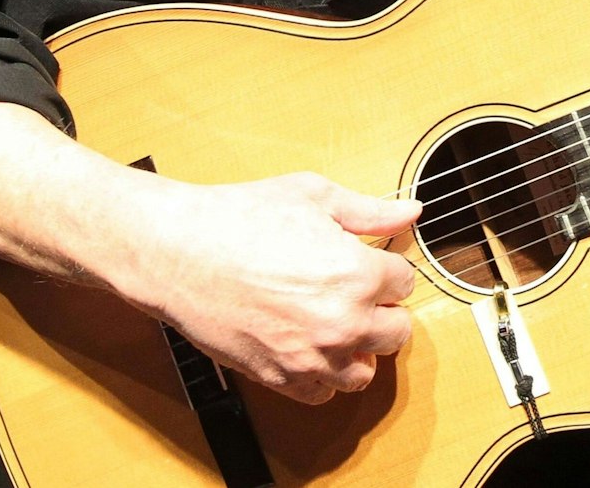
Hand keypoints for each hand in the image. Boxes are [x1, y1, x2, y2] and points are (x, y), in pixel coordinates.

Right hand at [120, 172, 420, 404]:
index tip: (370, 262)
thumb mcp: (315, 197)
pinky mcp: (280, 376)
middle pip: (397, 332)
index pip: (406, 283)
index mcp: (359, 275)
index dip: (387, 268)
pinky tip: (311, 346)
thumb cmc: (240, 218)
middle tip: (356, 292)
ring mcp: (312, 355)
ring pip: (366, 371)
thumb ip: (371, 211)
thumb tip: (412, 213)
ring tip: (337, 322)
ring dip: (359, 348)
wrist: (178, 251)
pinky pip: (324, 393)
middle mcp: (343, 322)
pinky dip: (323, 375)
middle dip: (383, 310)